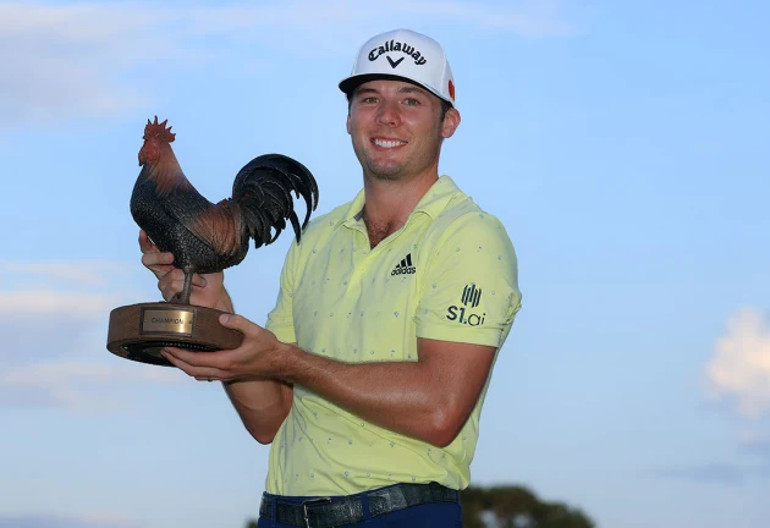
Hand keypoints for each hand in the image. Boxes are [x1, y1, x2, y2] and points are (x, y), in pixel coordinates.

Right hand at [138, 230, 223, 307]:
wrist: (216, 295)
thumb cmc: (211, 276)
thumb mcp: (205, 257)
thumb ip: (196, 247)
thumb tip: (196, 231)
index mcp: (169, 259)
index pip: (150, 249)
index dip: (145, 241)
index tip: (144, 233)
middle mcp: (164, 271)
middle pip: (147, 260)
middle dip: (158, 256)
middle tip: (172, 256)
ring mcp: (165, 284)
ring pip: (166, 275)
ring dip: (185, 275)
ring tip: (199, 279)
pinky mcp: (169, 295)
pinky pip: (172, 286)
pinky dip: (186, 285)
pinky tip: (196, 286)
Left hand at [161, 313, 284, 382]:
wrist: (280, 363)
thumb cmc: (269, 348)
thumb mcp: (255, 331)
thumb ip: (238, 323)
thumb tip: (221, 317)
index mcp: (227, 361)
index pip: (196, 360)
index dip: (179, 355)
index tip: (167, 347)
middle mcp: (224, 371)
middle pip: (192, 370)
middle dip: (176, 361)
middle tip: (164, 351)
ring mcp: (226, 375)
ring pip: (198, 375)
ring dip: (184, 367)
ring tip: (174, 356)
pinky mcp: (230, 374)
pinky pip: (206, 375)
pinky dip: (195, 369)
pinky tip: (193, 361)